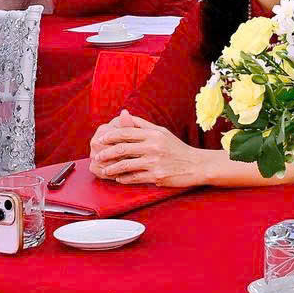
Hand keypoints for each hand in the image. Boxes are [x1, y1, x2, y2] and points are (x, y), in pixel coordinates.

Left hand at [88, 113, 207, 186]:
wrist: (195, 165)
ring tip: (105, 170)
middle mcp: (153, 147)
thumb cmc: (176, 148)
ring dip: (112, 169)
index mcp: (153, 134)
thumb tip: (122, 114)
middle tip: (97, 157)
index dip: (110, 137)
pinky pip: (135, 178)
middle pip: (122, 149)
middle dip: (106, 153)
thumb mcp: (161, 132)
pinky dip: (124, 179)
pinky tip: (119, 178)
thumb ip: (141, 124)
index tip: (100, 140)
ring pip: (126, 165)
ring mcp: (154, 162)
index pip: (125, 133)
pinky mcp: (157, 176)